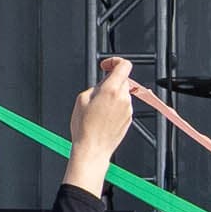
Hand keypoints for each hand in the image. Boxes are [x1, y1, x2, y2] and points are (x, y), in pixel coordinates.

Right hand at [63, 57, 136, 193]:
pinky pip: (123, 106)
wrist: (92, 150)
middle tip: (97, 91)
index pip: (124, 65)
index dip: (114, 62)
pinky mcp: (129, 119)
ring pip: (122, 94)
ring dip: (112, 95)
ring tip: (98, 108)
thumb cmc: (84, 128)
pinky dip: (114, 107)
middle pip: (122, 80)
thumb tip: (103, 85)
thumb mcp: (82, 98)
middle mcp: (123, 99)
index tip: (106, 66)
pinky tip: (103, 117)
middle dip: (110, 82)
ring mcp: (128, 110)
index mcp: (111, 90)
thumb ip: (96, 86)